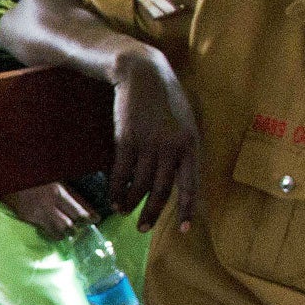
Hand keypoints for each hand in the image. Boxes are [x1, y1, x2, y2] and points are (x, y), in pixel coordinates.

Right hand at [3, 182, 95, 239]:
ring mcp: (35, 212)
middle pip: (67, 225)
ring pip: (55, 232)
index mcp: (57, 192)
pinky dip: (48, 231)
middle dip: (74, 230)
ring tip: (64, 234)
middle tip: (76, 230)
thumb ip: (67, 195)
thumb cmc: (36, 178)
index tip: (94, 220)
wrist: (13, 175)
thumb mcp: (54, 182)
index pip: (77, 211)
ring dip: (61, 234)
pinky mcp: (26, 217)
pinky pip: (42, 229)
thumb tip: (81, 210)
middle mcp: (47, 204)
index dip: (87, 218)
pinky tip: (50, 230)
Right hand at [109, 48, 200, 230]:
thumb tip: (179, 178)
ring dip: (130, 202)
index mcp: (191, 144)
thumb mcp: (185, 122)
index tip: (185, 230)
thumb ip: (184, 149)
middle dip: (152, 213)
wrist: (143, 73)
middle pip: (162, 190)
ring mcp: (149, 143)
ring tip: (124, 211)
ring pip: (140, 184)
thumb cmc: (165, 98)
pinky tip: (112, 197)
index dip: (188, 209)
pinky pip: (121, 172)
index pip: (191, 184)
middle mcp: (173, 147)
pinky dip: (116, 188)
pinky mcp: (126, 139)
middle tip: (143, 229)